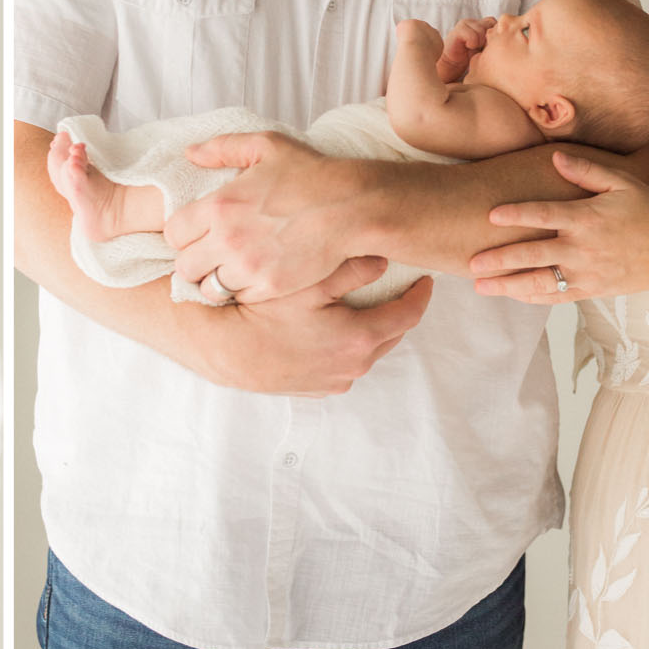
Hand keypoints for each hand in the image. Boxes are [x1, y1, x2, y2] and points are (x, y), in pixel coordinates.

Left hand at [165, 132, 359, 303]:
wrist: (352, 207)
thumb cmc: (311, 174)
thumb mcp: (266, 147)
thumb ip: (223, 147)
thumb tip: (191, 153)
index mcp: (219, 205)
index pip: (173, 234)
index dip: (182, 235)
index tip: (196, 233)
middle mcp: (227, 239)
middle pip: (184, 267)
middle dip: (194, 261)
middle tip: (210, 255)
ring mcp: (248, 266)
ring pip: (210, 288)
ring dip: (216, 280)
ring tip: (231, 269)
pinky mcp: (271, 287)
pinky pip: (240, 299)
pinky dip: (244, 291)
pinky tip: (255, 276)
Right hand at [196, 264, 433, 394]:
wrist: (224, 351)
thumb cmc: (262, 313)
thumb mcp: (308, 281)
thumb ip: (352, 268)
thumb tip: (384, 261)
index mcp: (360, 338)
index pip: (407, 315)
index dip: (420, 294)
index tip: (425, 280)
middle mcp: (353, 366)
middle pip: (390, 334)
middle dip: (396, 310)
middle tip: (396, 288)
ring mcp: (335, 381)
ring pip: (367, 350)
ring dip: (370, 329)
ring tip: (360, 305)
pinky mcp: (316, 388)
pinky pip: (343, 364)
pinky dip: (346, 346)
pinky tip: (330, 329)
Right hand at [438, 16, 494, 83]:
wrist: (451, 65)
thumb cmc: (471, 59)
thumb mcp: (486, 49)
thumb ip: (495, 41)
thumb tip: (510, 39)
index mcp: (482, 25)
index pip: (497, 22)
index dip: (497, 33)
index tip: (491, 46)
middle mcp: (474, 22)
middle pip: (491, 23)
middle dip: (489, 36)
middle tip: (483, 47)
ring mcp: (466, 24)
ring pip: (482, 29)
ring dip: (481, 41)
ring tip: (474, 48)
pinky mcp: (458, 30)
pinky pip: (473, 35)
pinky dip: (473, 42)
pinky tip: (468, 47)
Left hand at [466, 151, 648, 301]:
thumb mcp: (623, 184)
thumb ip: (587, 170)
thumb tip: (554, 157)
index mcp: (588, 218)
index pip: (544, 215)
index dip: (516, 214)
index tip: (490, 214)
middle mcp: (583, 249)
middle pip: (534, 255)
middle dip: (500, 260)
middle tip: (471, 263)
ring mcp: (587, 273)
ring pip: (541, 283)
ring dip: (508, 286)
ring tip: (479, 287)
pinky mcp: (592, 291)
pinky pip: (557, 298)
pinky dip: (532, 297)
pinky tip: (511, 295)